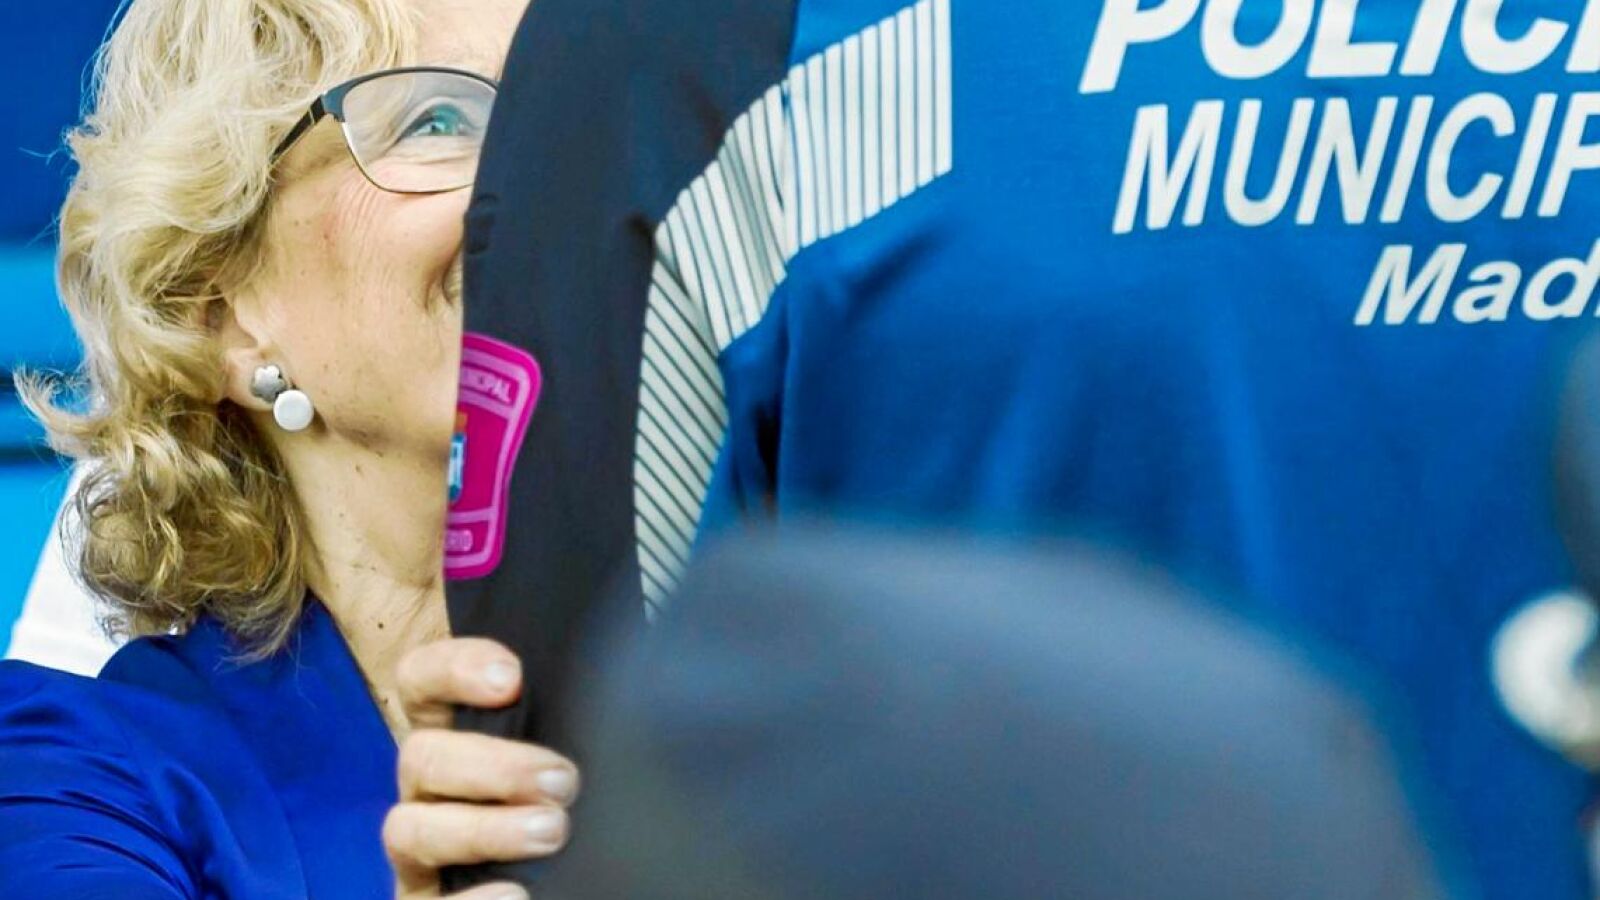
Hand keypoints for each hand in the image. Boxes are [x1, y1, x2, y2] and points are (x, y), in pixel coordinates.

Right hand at [385, 638, 579, 898]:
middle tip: (562, 780)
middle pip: (421, 756)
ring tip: (551, 832)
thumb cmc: (584, 812)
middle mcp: (428, 793)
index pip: (422, 681)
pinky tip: (515, 894)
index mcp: (457, 740)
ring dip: (482, 829)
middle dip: (494, 765)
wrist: (572, 889)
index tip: (510, 678)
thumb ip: (573, 725)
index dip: (452, 670)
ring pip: (409, 828)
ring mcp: (420, 856)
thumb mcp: (576, 761)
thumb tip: (621, 683)